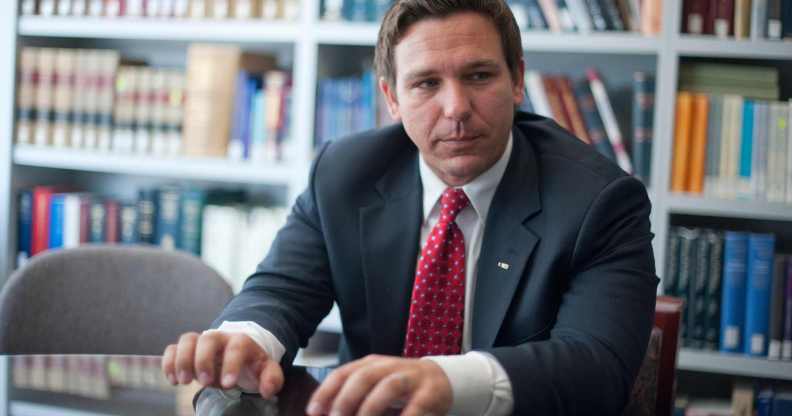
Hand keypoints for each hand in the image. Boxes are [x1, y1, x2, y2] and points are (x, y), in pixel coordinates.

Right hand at [161, 331, 283, 398]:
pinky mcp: (187, 349)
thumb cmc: (251, 364)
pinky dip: (169, 362)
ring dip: (182, 360)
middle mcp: (220, 338)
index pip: (236, 347)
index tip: (228, 384)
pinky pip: (172, 348)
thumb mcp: (266, 370)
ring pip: (187, 340)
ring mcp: (201, 342)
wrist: (238, 354)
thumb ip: (272, 378)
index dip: (231, 364)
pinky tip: (172, 379)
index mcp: (241, 341)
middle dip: (203, 360)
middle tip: (205, 382)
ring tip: (183, 381)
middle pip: (207, 339)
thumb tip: (268, 390)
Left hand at [305, 354, 451, 415]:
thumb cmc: (399, 387)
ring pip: (388, 387)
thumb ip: (350, 397)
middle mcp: (389, 367)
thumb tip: (321, 413)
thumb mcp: (373, 387)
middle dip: (346, 399)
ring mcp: (411, 378)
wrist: (442, 379)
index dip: (326, 392)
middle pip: (364, 377)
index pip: (343, 373)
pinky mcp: (430, 392)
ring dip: (371, 408)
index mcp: (370, 365)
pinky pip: (416, 405)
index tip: (313, 412)